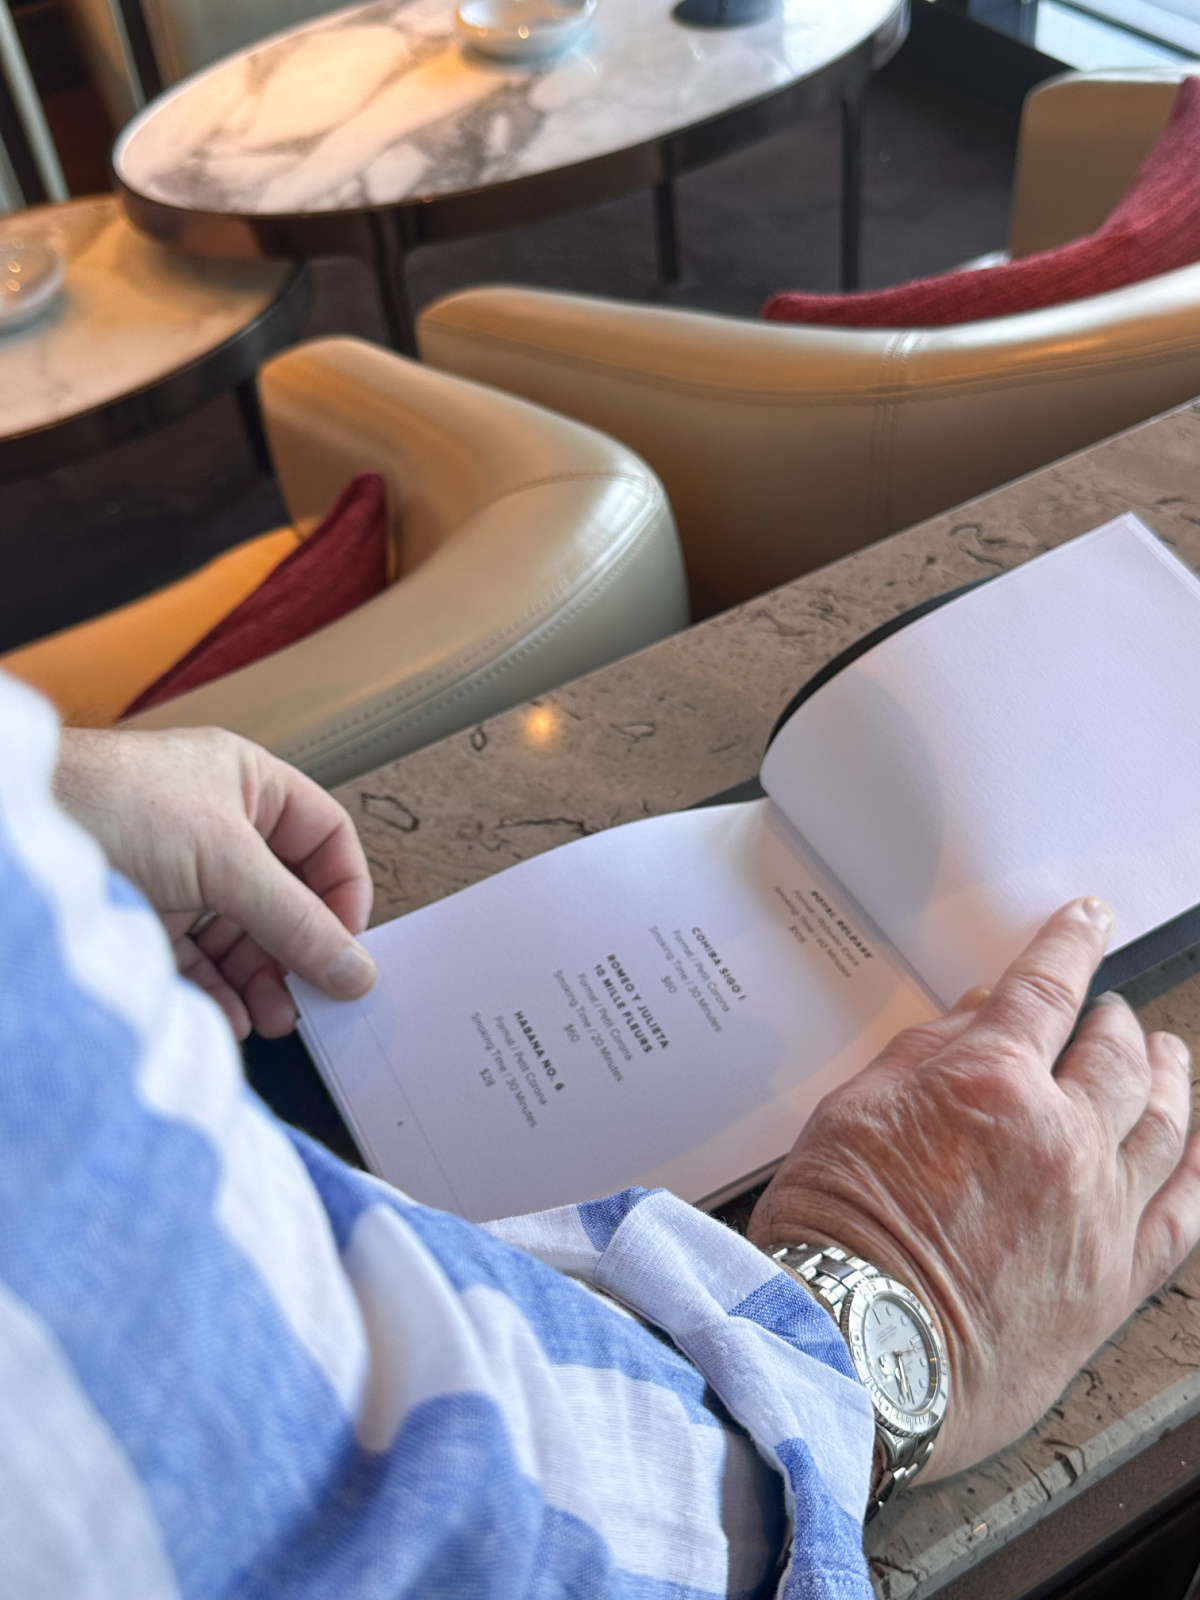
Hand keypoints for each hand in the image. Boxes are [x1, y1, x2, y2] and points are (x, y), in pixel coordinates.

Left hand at [55, 726, 375, 1039]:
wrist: (17, 836)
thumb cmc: (109, 803)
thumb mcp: (227, 860)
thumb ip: (296, 920)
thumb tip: (354, 968)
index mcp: (248, 786)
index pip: (324, 840)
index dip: (343, 892)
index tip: (348, 947)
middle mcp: (217, 826)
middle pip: (285, 898)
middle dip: (299, 951)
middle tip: (312, 998)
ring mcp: (180, 873)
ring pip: (242, 935)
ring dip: (260, 980)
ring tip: (271, 1018)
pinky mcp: (144, 914)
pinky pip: (197, 960)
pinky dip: (218, 992)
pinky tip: (228, 1015)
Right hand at [748, 898, 1199, 1479]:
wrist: (855, 1353)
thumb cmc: (835, 1237)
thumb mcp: (853, 1110)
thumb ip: (926, 1054)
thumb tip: (978, 1016)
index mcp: (989, 1083)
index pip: (1046, 989)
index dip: (1071, 944)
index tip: (1089, 920)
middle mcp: (1060, 1137)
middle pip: (1115, 1054)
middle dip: (1115, 1021)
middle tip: (1111, 1011)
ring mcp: (1098, 1210)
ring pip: (1165, 1123)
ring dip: (1170, 1076)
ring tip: (1168, 1055)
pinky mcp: (1115, 1281)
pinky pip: (1182, 1213)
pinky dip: (1193, 1169)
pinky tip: (1193, 1150)